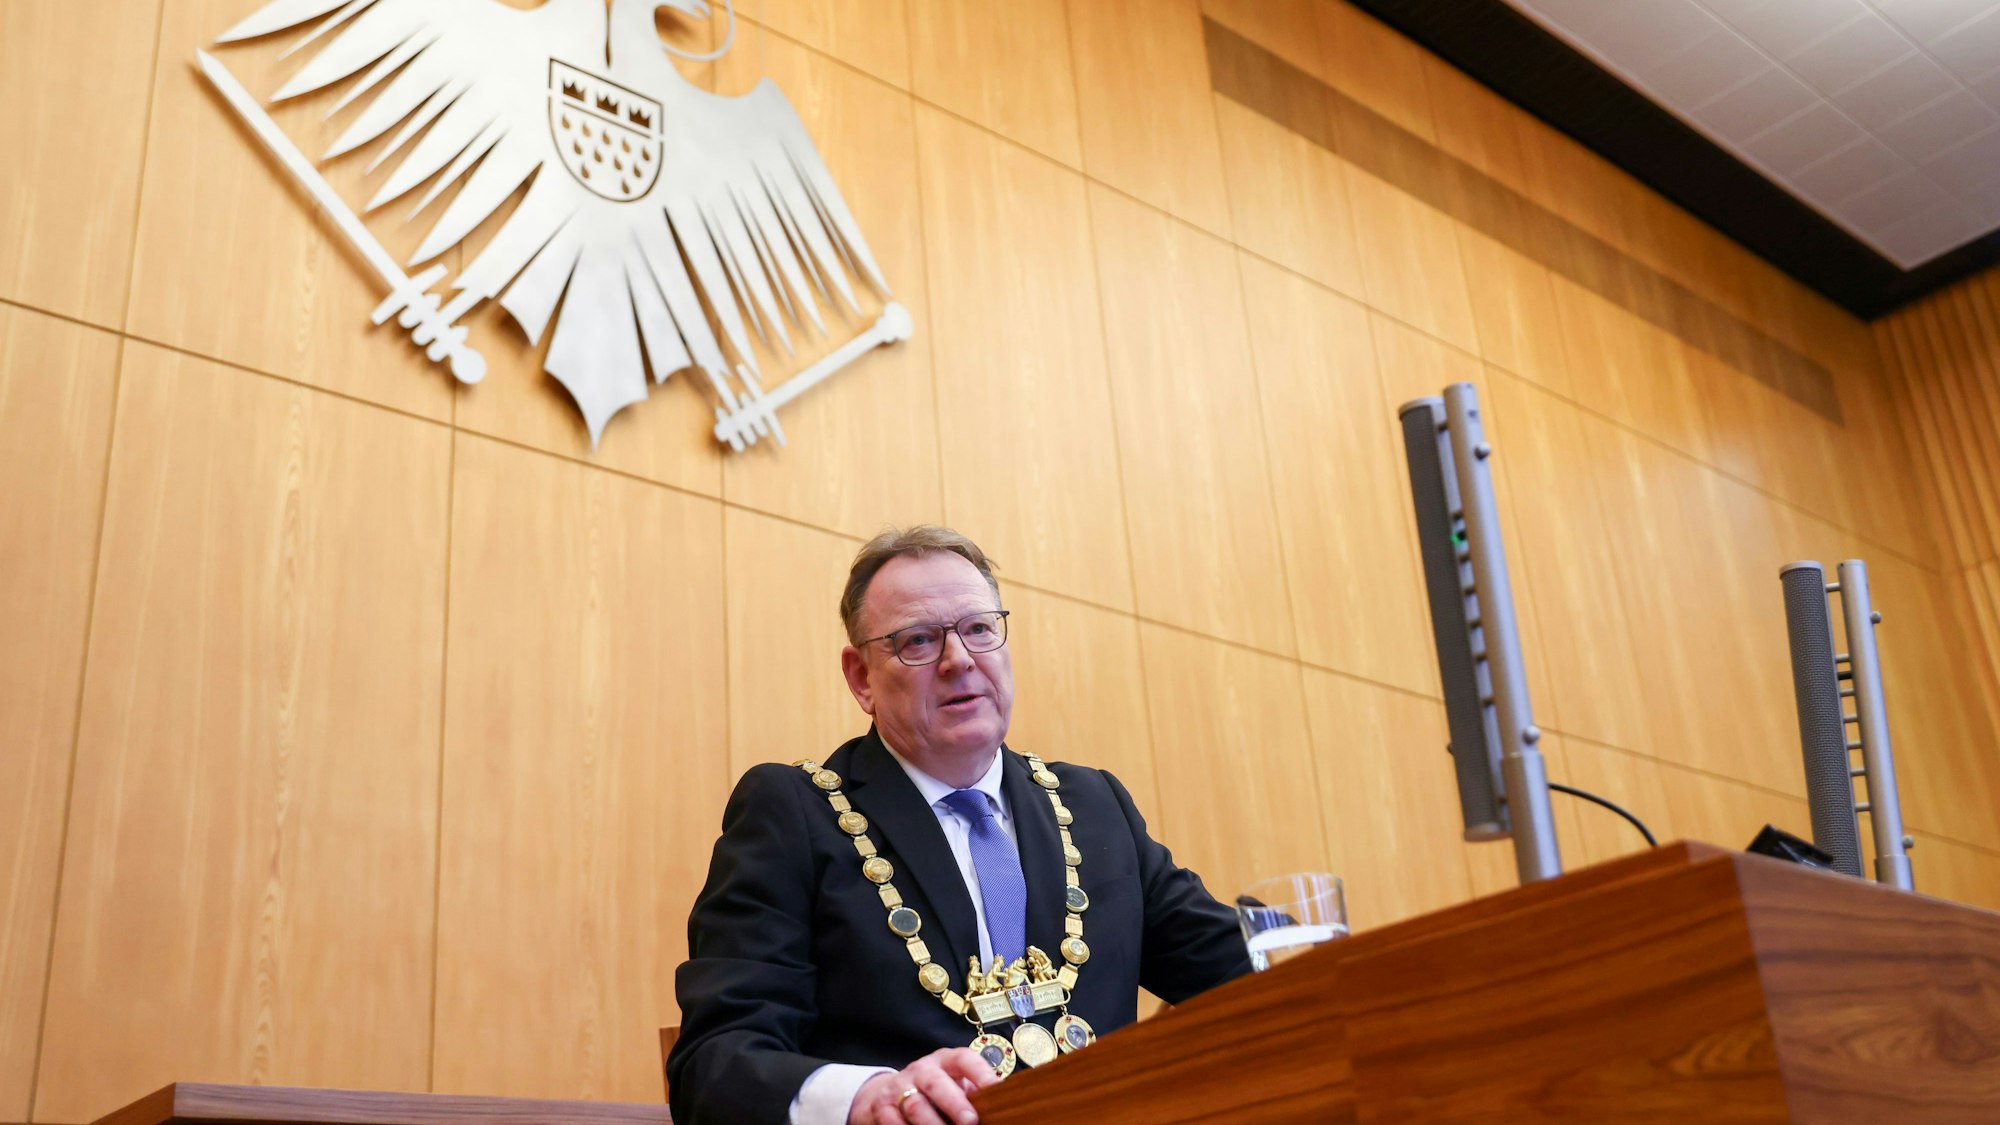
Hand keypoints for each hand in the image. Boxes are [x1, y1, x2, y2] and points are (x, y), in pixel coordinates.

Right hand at [848, 1047, 998, 1124]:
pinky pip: (894, 1122)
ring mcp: (899, 1087)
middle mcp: (921, 1070)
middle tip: (971, 1121)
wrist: (891, 1092)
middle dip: (955, 1104)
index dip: (980, 1072)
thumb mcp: (954, 1085)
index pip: (963, 1059)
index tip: (996, 1088)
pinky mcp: (881, 1106)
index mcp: (945, 1061)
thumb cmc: (936, 1091)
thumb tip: (1000, 1109)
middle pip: (936, 1083)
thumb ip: (972, 1094)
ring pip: (915, 1106)